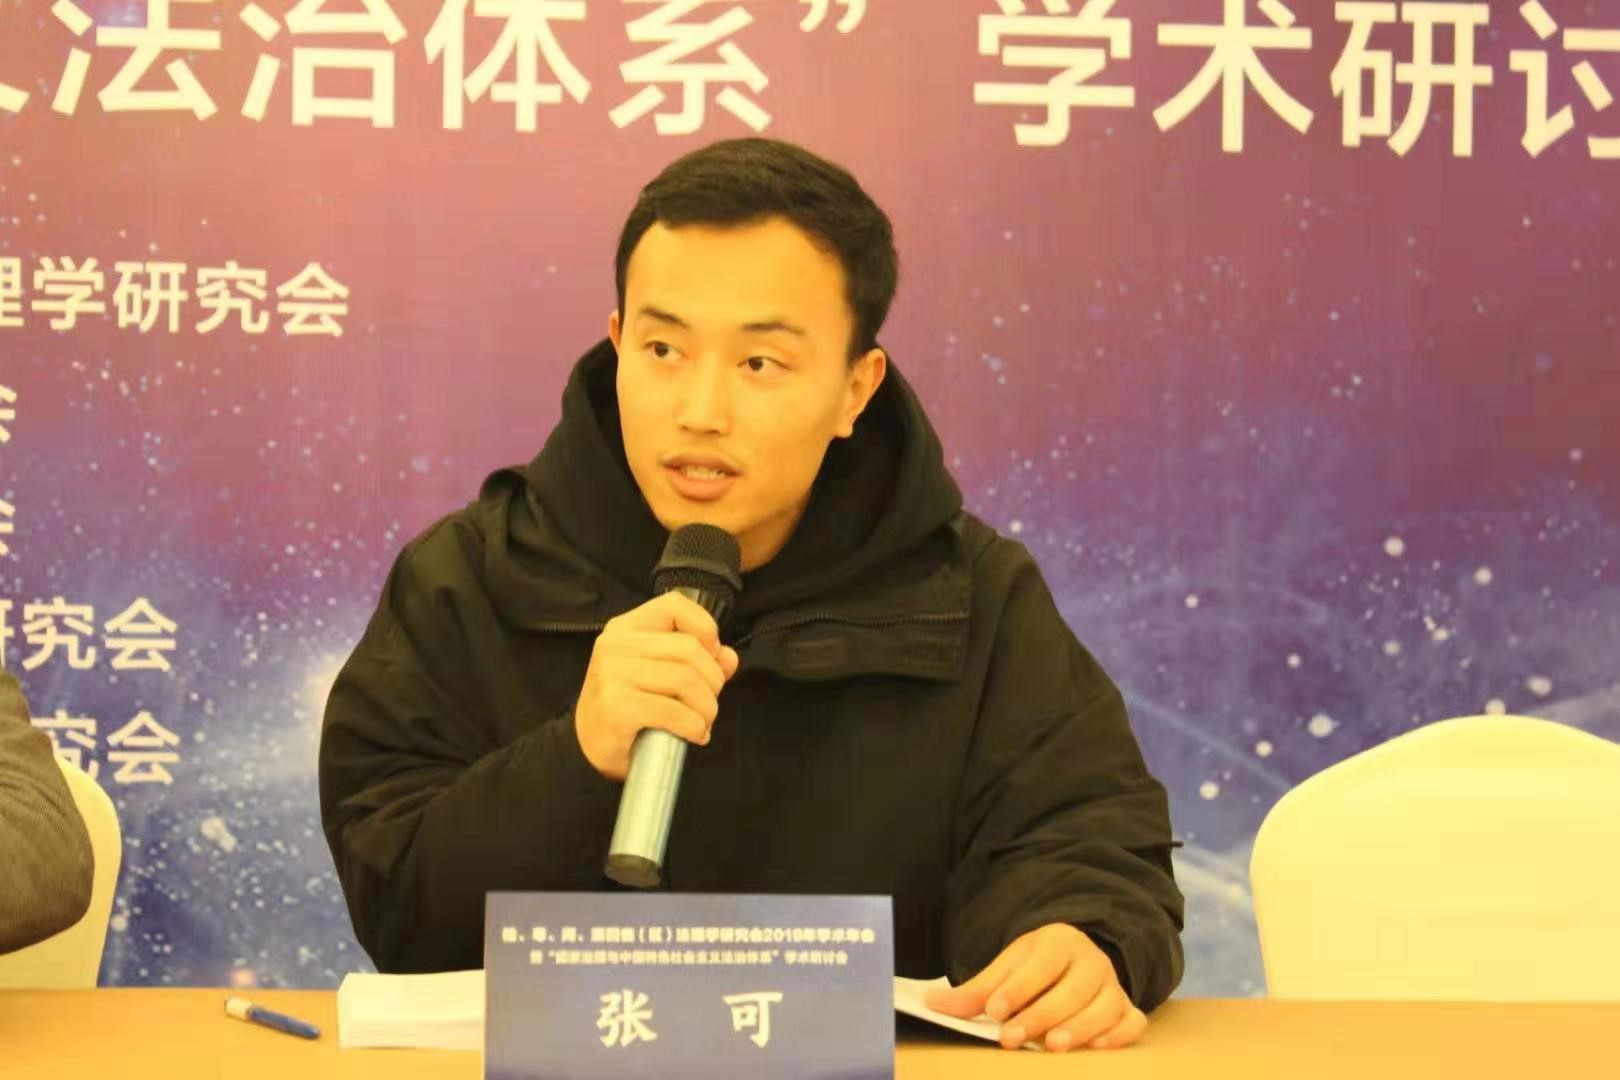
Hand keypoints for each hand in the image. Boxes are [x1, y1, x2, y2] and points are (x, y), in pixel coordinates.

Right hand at [575, 592, 739, 780]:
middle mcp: (616, 645)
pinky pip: (673, 711)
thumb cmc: (626, 705)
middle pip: (689, 649)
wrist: (587, 744)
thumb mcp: (658, 674)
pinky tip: (694, 734)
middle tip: (709, 702)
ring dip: (706, 707)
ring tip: (703, 721)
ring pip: (686, 680)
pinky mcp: (616, 707)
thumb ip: (697, 660)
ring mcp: (613, 674)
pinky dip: (694, 726)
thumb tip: (728, 657)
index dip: (705, 627)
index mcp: (626, 628)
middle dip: (713, 681)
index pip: (674, 605)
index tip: (712, 656)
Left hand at [925, 924, 1145, 1051]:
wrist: (1075, 958)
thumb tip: (933, 1004)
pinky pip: (1133, 1021)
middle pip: (1072, 988)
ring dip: (1079, 1028)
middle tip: (1012, 1039)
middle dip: (1041, 1015)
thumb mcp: (1006, 968)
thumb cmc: (1036, 968)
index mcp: (1058, 941)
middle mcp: (1091, 960)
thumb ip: (975, 991)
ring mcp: (1112, 985)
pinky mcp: (1127, 1008)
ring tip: (1052, 1047)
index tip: (993, 1010)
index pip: (1040, 965)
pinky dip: (1119, 1035)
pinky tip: (1097, 1048)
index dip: (1017, 988)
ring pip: (1104, 1006)